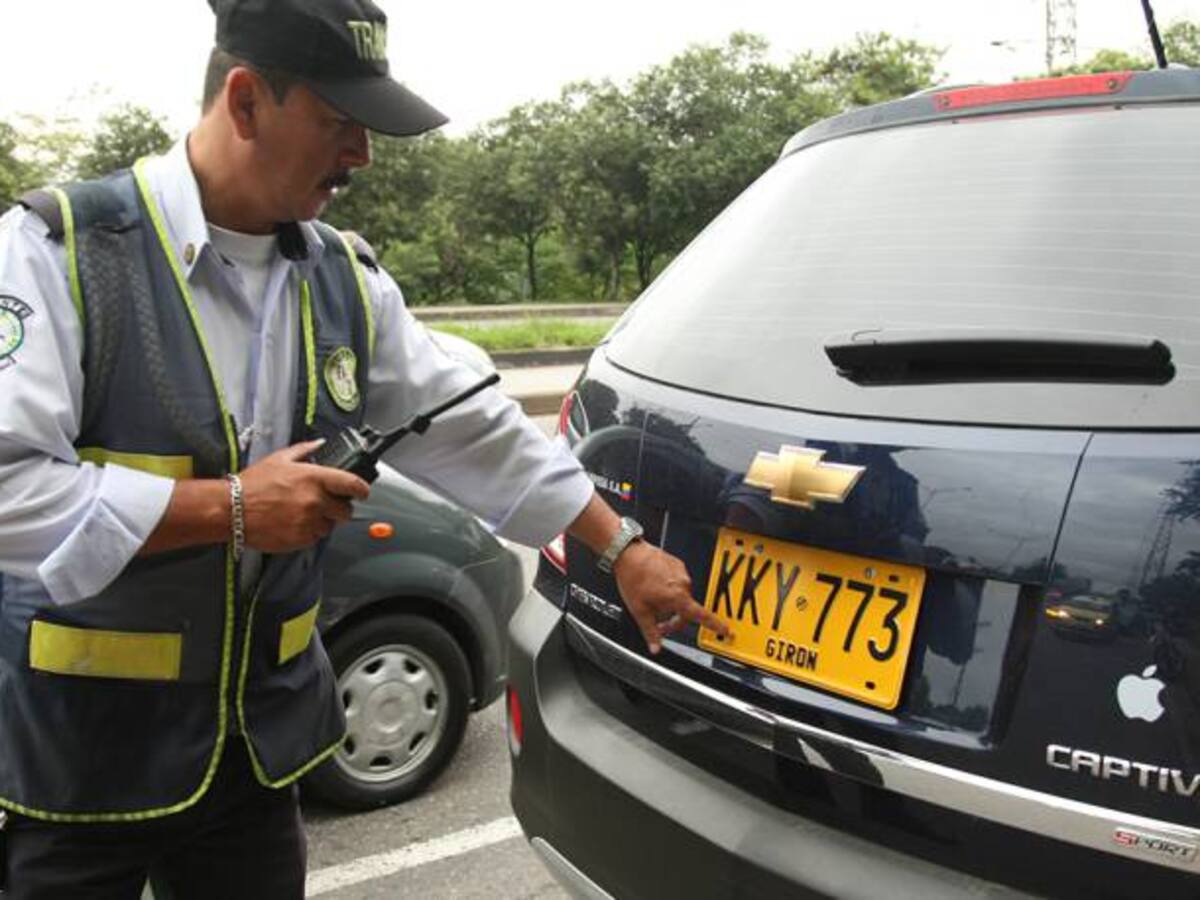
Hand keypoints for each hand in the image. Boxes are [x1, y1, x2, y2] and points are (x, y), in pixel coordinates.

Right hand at [239, 440, 370, 551]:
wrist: (231, 510)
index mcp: (314, 478)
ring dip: (323, 521)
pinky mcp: (300, 539)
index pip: (352, 484)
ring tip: (303, 514)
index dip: (362, 489)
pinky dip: (309, 533)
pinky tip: (293, 523)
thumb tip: (320, 443)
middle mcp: (315, 501)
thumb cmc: (252, 484)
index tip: (363, 491)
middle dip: (340, 508)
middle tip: (326, 504)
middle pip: (346, 511)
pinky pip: (315, 538)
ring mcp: (309, 522)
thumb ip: (304, 450)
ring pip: (330, 526)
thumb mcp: (279, 459)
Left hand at [612, 541, 730, 654]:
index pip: (702, 615)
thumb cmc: (633, 577)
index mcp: (677, 597)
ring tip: (652, 600)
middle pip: (687, 609)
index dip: (716, 625)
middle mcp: (683, 584)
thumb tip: (655, 647)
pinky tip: (654, 586)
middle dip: (674, 620)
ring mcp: (681, 572)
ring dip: (671, 603)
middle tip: (659, 624)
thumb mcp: (639, 611)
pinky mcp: (677, 564)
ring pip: (681, 596)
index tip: (726, 630)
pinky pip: (677, 582)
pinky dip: (669, 588)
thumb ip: (650, 632)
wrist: (628, 553)